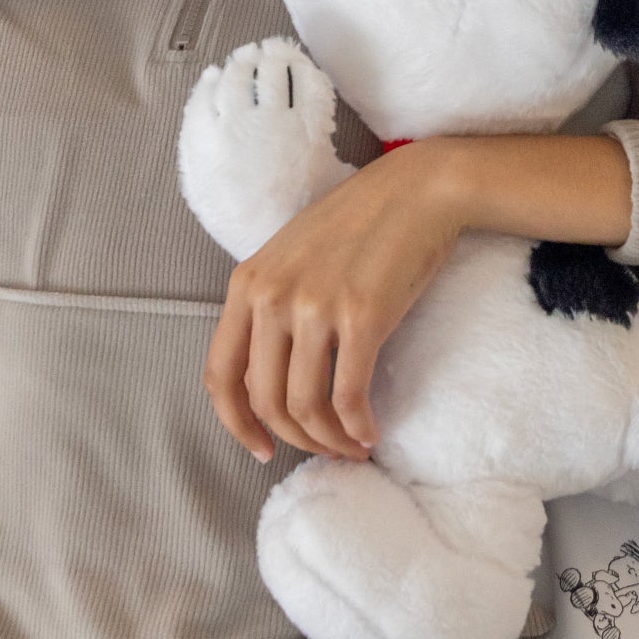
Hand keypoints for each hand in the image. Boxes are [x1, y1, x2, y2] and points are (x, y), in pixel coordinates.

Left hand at [203, 143, 462, 464]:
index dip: (236, 424)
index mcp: (248, 282)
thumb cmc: (362, 222)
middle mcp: (272, 296)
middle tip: (322, 449)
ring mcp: (314, 307)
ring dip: (328, 440)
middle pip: (265, 400)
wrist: (418, 190)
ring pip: (304, 406)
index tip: (261, 447)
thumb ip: (271, 305)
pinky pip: (348, 396)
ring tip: (351, 446)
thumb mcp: (293, 255)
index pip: (220, 375)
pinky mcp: (361, 317)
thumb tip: (271, 377)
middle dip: (293, 438)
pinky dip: (357, 427)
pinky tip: (370, 433)